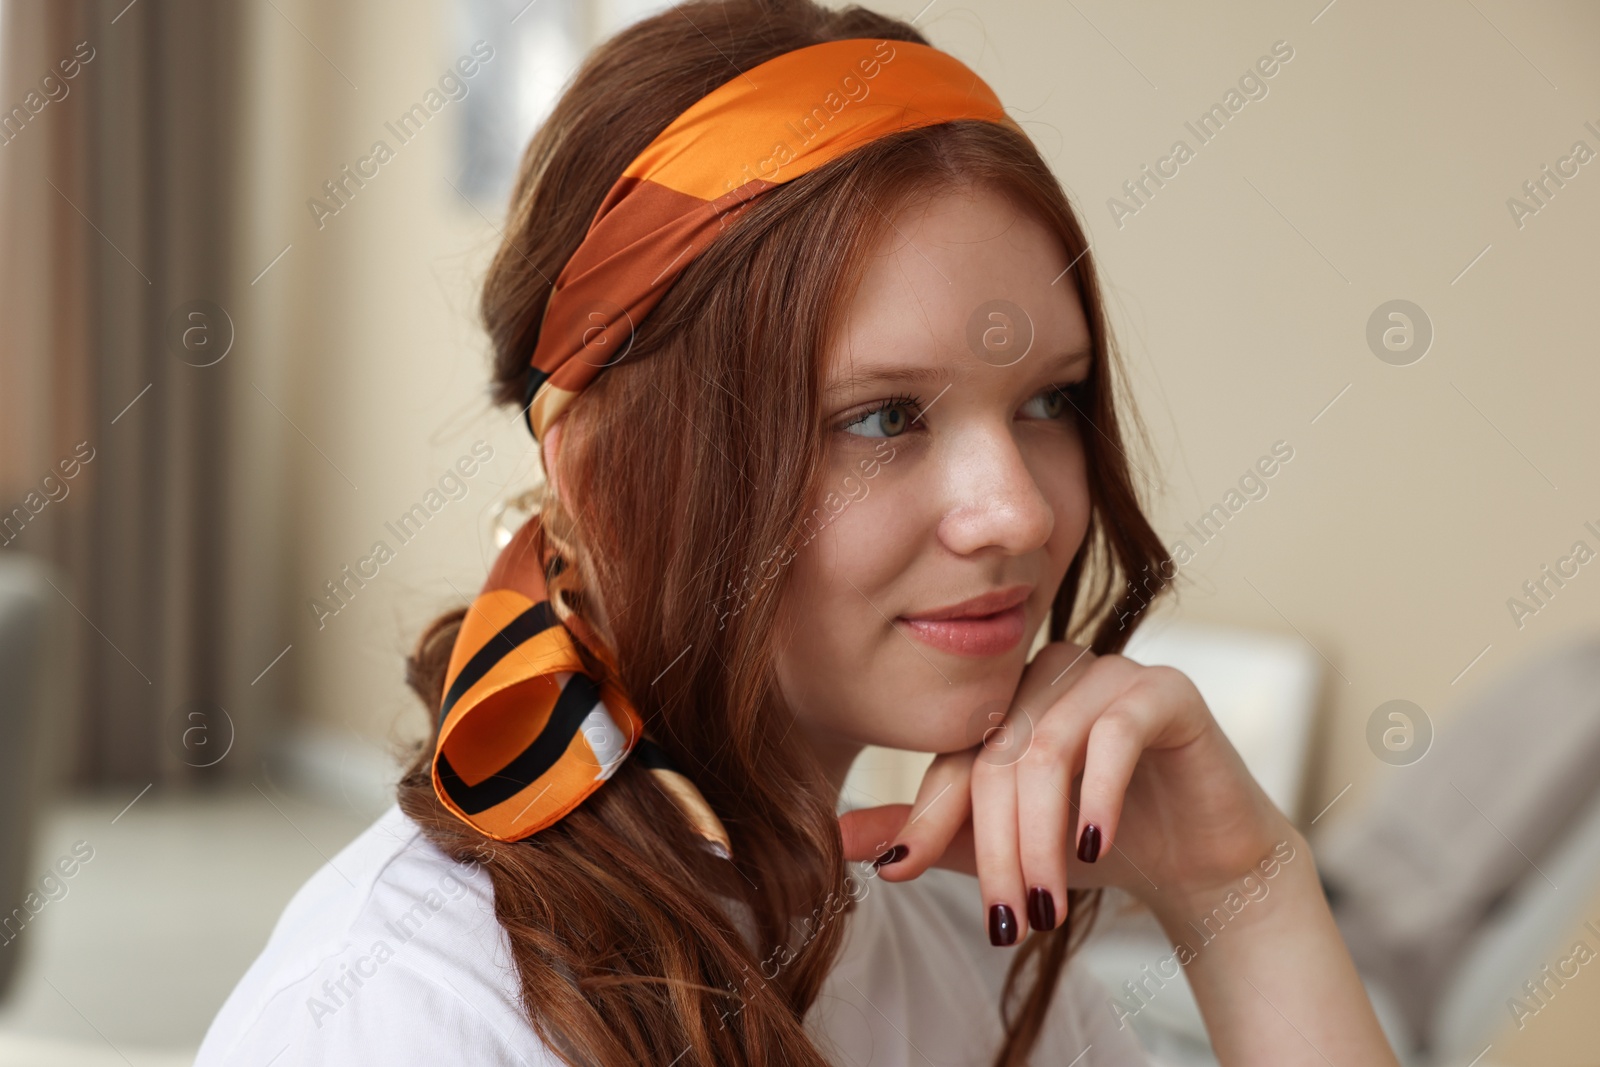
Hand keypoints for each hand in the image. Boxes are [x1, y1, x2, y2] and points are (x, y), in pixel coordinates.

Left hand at [838, 640, 1295, 942]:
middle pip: (997, 756)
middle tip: (1006, 921)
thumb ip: (932, 836)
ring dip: (1041, 838)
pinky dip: (1098, 795)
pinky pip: (1116, 731)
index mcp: (1007, 698)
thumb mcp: (1002, 847)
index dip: (929, 817)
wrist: (1202, 862)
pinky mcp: (1166, 688)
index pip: (954, 755)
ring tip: (1046, 907)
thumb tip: (842, 842)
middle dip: (997, 849)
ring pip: (1047, 747)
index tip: (904, 874)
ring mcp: (1110, 672)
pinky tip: (1093, 849)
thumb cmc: (1099, 845)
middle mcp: (1051, 672)